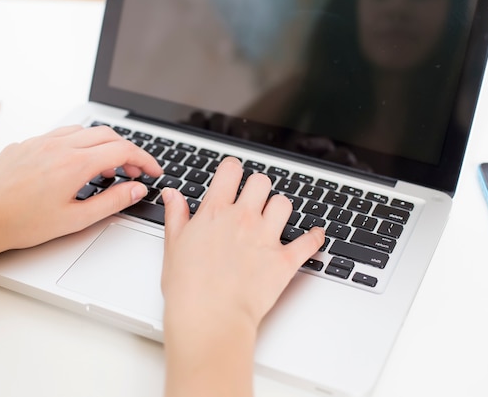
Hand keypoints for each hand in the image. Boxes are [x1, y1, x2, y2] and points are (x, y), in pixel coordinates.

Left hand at [0, 125, 162, 260]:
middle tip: (133, 172)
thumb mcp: (75, 219)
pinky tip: (73, 166)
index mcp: (74, 164)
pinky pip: (59, 135)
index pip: (123, 150)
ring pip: (83, 131)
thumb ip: (112, 202)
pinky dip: (77, 145)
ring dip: (102, 146)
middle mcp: (57, 146)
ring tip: (104, 172)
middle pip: (107, 135)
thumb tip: (136, 189)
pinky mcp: (24, 144)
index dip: (144, 160)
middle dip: (127, 151)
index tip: (152, 171)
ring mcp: (39, 142)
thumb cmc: (21, 224)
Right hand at [160, 156, 323, 396]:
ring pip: (284, 204)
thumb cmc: (188, 288)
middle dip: (258, 187)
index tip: (232, 175)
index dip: (232, 169)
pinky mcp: (284, 261)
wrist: (209, 318)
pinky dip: (314, 238)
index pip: (230, 171)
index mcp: (216, 212)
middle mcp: (244, 219)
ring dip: (280, 209)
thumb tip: (173, 195)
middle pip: (262, 182)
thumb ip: (176, 215)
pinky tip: (314, 236)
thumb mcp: (173, 245)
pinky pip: (308, 242)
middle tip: (253, 200)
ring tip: (274, 218)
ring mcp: (266, 238)